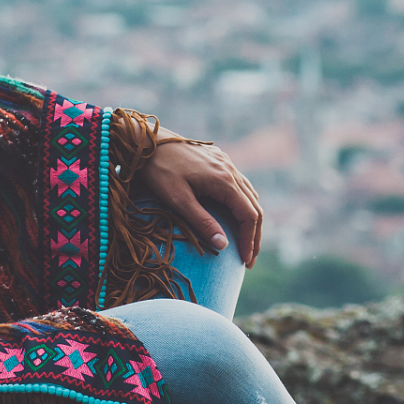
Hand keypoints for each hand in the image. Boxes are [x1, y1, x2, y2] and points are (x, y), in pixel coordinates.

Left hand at [138, 135, 262, 265]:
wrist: (149, 142)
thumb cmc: (160, 172)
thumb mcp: (179, 200)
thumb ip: (203, 223)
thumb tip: (224, 246)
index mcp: (224, 181)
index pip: (249, 216)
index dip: (249, 240)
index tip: (245, 261)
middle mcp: (230, 170)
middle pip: (254, 207)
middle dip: (254, 235)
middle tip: (249, 260)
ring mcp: (226, 163)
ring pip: (250, 195)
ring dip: (251, 220)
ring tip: (246, 242)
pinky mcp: (219, 160)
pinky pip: (240, 184)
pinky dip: (243, 203)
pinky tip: (236, 214)